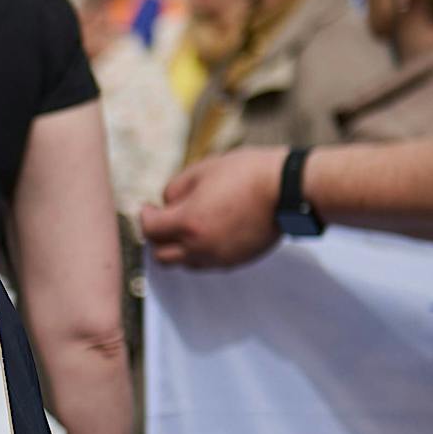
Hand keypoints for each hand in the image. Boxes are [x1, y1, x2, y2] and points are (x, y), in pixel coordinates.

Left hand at [140, 148, 285, 267]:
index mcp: (188, 223)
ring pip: (184, 263)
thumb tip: (167, 204)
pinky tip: (207, 233)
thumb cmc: (246, 174)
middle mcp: (200, 247)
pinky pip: (207, 263)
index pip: (150, 230)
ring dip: (177, 248)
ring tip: (185, 227)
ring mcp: (220, 257)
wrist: (288, 189)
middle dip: (156, 237)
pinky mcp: (236, 261)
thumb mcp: (201, 170)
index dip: (144, 216)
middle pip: (161, 255)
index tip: (148, 207)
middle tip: (162, 220)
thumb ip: (175, 190)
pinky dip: (199, 252)